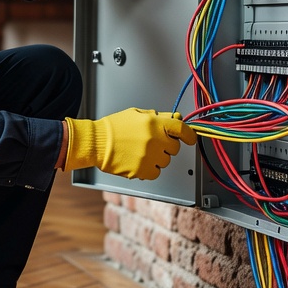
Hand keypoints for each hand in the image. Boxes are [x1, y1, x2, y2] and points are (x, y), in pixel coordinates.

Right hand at [63, 108, 197, 179]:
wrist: (96, 142)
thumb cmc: (113, 128)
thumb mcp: (136, 114)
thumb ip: (158, 117)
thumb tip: (175, 117)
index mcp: (154, 123)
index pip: (181, 129)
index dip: (189, 135)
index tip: (190, 139)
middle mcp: (155, 139)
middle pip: (174, 148)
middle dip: (166, 146)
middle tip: (153, 144)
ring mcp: (149, 156)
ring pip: (165, 161)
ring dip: (157, 158)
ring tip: (140, 153)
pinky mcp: (142, 170)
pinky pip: (156, 173)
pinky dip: (150, 170)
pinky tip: (138, 162)